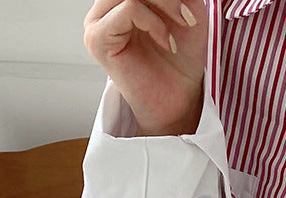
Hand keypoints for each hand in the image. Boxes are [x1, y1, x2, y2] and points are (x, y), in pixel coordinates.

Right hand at [84, 0, 207, 135]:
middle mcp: (106, 7)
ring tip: (181, 24)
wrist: (180, 99)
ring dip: (164, 2)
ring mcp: (97, 21)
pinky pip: (126, 8)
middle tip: (186, 13)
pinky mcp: (97, 39)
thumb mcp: (187, 7)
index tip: (187, 5)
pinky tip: (166, 40)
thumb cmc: (182, 58)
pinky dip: (153, 21)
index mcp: (122, 0)